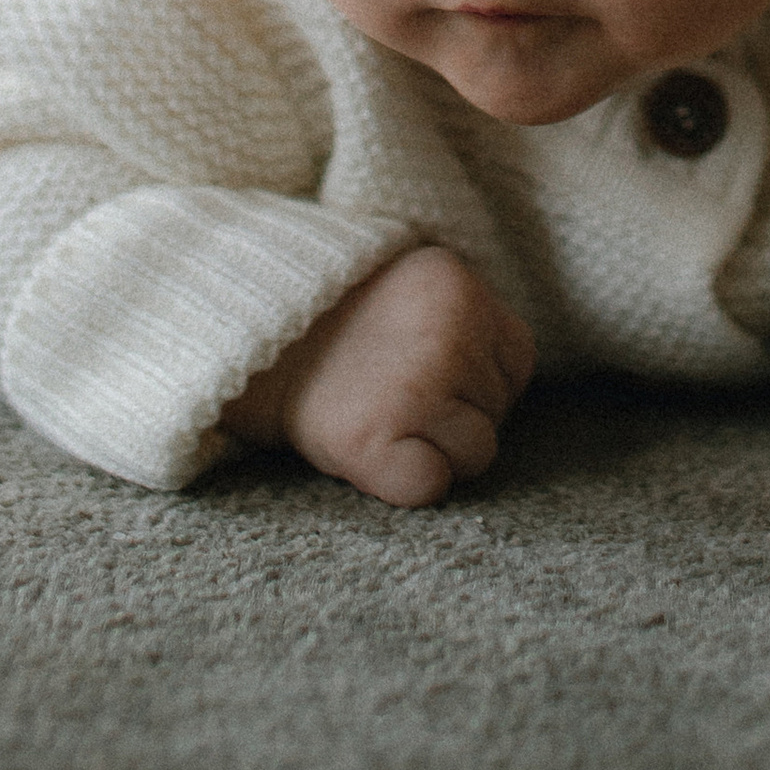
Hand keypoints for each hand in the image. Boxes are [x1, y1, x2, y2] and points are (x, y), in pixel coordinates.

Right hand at [223, 245, 534, 506]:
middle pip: (499, 406)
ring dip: (438, 449)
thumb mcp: (413, 289)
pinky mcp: (375, 442)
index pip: (517, 358)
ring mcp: (417, 388)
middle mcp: (448, 332)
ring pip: (478, 452)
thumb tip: (503, 382)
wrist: (252, 344)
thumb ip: (464, 318)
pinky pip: (433, 485)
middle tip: (398, 394)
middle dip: (459, 413)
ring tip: (386, 418)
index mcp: (459, 284)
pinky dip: (409, 483)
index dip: (480, 379)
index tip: (433, 377)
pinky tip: (376, 453)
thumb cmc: (337, 326)